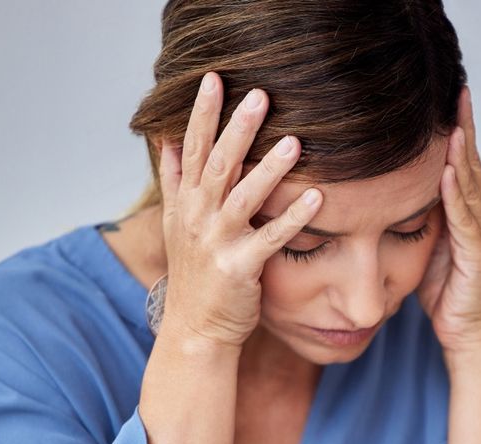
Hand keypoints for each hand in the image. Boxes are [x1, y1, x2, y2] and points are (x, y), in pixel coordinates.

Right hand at [157, 72, 322, 348]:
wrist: (194, 330)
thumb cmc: (194, 275)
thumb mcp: (174, 224)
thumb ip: (174, 180)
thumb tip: (164, 137)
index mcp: (184, 202)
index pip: (191, 148)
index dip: (202, 113)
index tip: (214, 77)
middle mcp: (196, 217)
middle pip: (217, 164)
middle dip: (238, 128)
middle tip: (260, 95)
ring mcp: (216, 242)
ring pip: (243, 197)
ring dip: (270, 168)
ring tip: (296, 141)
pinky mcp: (239, 268)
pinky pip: (271, 238)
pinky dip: (293, 217)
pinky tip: (316, 196)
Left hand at [417, 87, 480, 354]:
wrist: (467, 335)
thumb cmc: (447, 295)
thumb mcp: (426, 248)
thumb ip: (419, 219)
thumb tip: (391, 195)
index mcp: (469, 213)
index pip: (461, 165)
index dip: (457, 132)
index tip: (447, 98)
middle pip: (472, 165)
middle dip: (465, 128)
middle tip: (458, 91)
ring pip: (471, 186)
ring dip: (462, 154)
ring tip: (454, 121)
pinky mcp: (479, 256)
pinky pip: (465, 219)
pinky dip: (456, 194)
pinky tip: (448, 171)